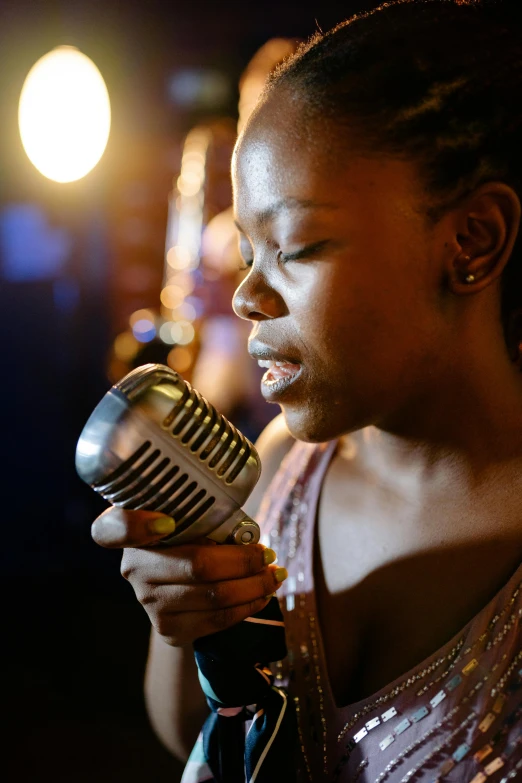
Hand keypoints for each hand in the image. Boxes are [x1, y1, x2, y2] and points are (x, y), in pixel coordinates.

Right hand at [91, 507, 286, 645]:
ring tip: (275, 575)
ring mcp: (148, 602)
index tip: (167, 522)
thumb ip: (202, 516)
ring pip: (214, 596)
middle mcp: (133, 569)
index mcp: (130, 532)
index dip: (136, 525)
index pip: (113, 529)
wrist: (176, 588)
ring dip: (254, 585)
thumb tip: (248, 533)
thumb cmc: (189, 539)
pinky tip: (264, 594)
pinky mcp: (168, 629)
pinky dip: (248, 605)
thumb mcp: (187, 519)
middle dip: (243, 561)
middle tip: (268, 554)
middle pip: (196, 566)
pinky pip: (217, 619)